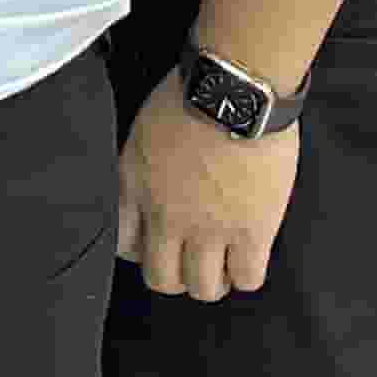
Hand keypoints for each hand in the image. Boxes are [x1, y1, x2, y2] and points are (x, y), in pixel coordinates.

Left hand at [118, 73, 299, 299]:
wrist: (235, 87)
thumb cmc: (193, 90)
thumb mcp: (145, 127)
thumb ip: (144, 165)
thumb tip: (154, 182)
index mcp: (135, 185)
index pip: (124, 244)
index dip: (142, 249)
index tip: (156, 242)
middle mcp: (166, 216)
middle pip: (161, 278)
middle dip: (176, 273)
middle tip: (191, 258)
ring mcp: (209, 229)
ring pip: (203, 288)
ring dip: (212, 279)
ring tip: (223, 261)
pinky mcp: (251, 232)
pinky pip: (247, 279)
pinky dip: (246, 274)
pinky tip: (249, 255)